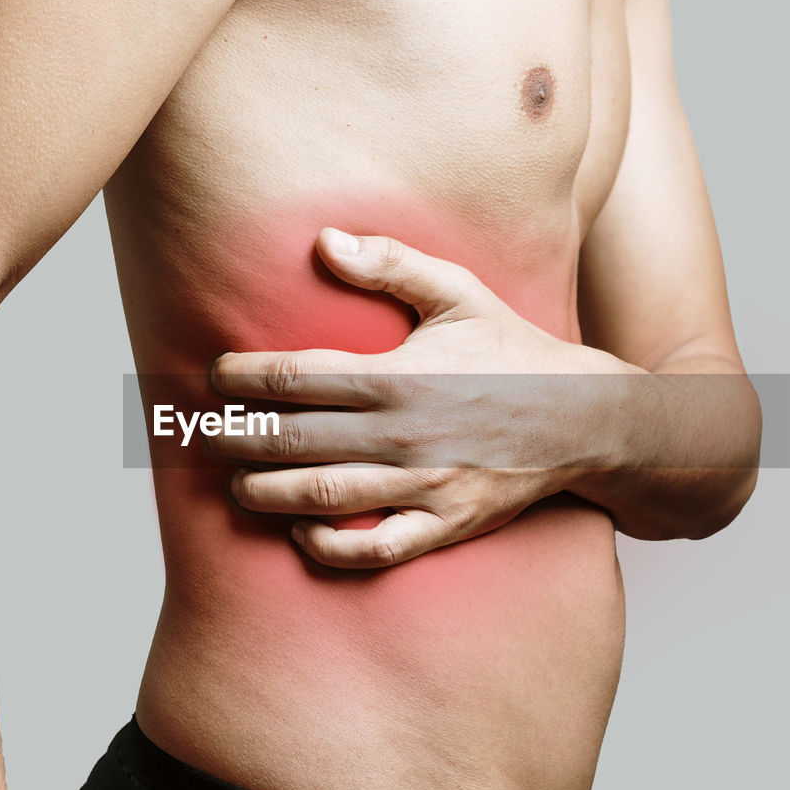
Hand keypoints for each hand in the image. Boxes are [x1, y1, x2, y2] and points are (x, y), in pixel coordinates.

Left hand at [209, 228, 636, 568]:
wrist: (582, 416)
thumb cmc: (512, 349)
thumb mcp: (458, 291)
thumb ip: (390, 262)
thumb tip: (323, 241)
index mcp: (398, 374)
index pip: (293, 378)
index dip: (241, 378)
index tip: (215, 376)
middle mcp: (402, 434)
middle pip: (291, 440)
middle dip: (238, 437)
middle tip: (207, 435)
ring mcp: (423, 485)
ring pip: (322, 497)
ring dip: (267, 493)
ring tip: (238, 485)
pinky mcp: (444, 524)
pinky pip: (375, 548)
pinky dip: (330, 547)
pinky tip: (301, 532)